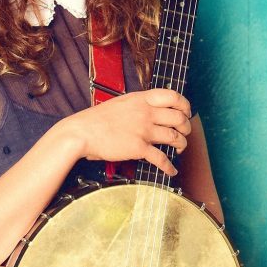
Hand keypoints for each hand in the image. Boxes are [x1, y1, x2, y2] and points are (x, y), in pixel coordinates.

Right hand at [63, 88, 191, 176]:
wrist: (80, 133)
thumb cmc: (95, 120)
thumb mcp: (119, 103)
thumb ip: (137, 105)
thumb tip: (150, 110)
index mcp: (140, 99)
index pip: (173, 96)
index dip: (184, 105)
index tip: (185, 113)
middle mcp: (145, 113)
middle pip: (179, 119)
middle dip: (185, 127)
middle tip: (183, 133)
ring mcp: (143, 130)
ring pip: (174, 137)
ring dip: (181, 145)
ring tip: (179, 149)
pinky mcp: (138, 148)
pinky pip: (161, 158)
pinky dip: (169, 166)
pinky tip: (171, 170)